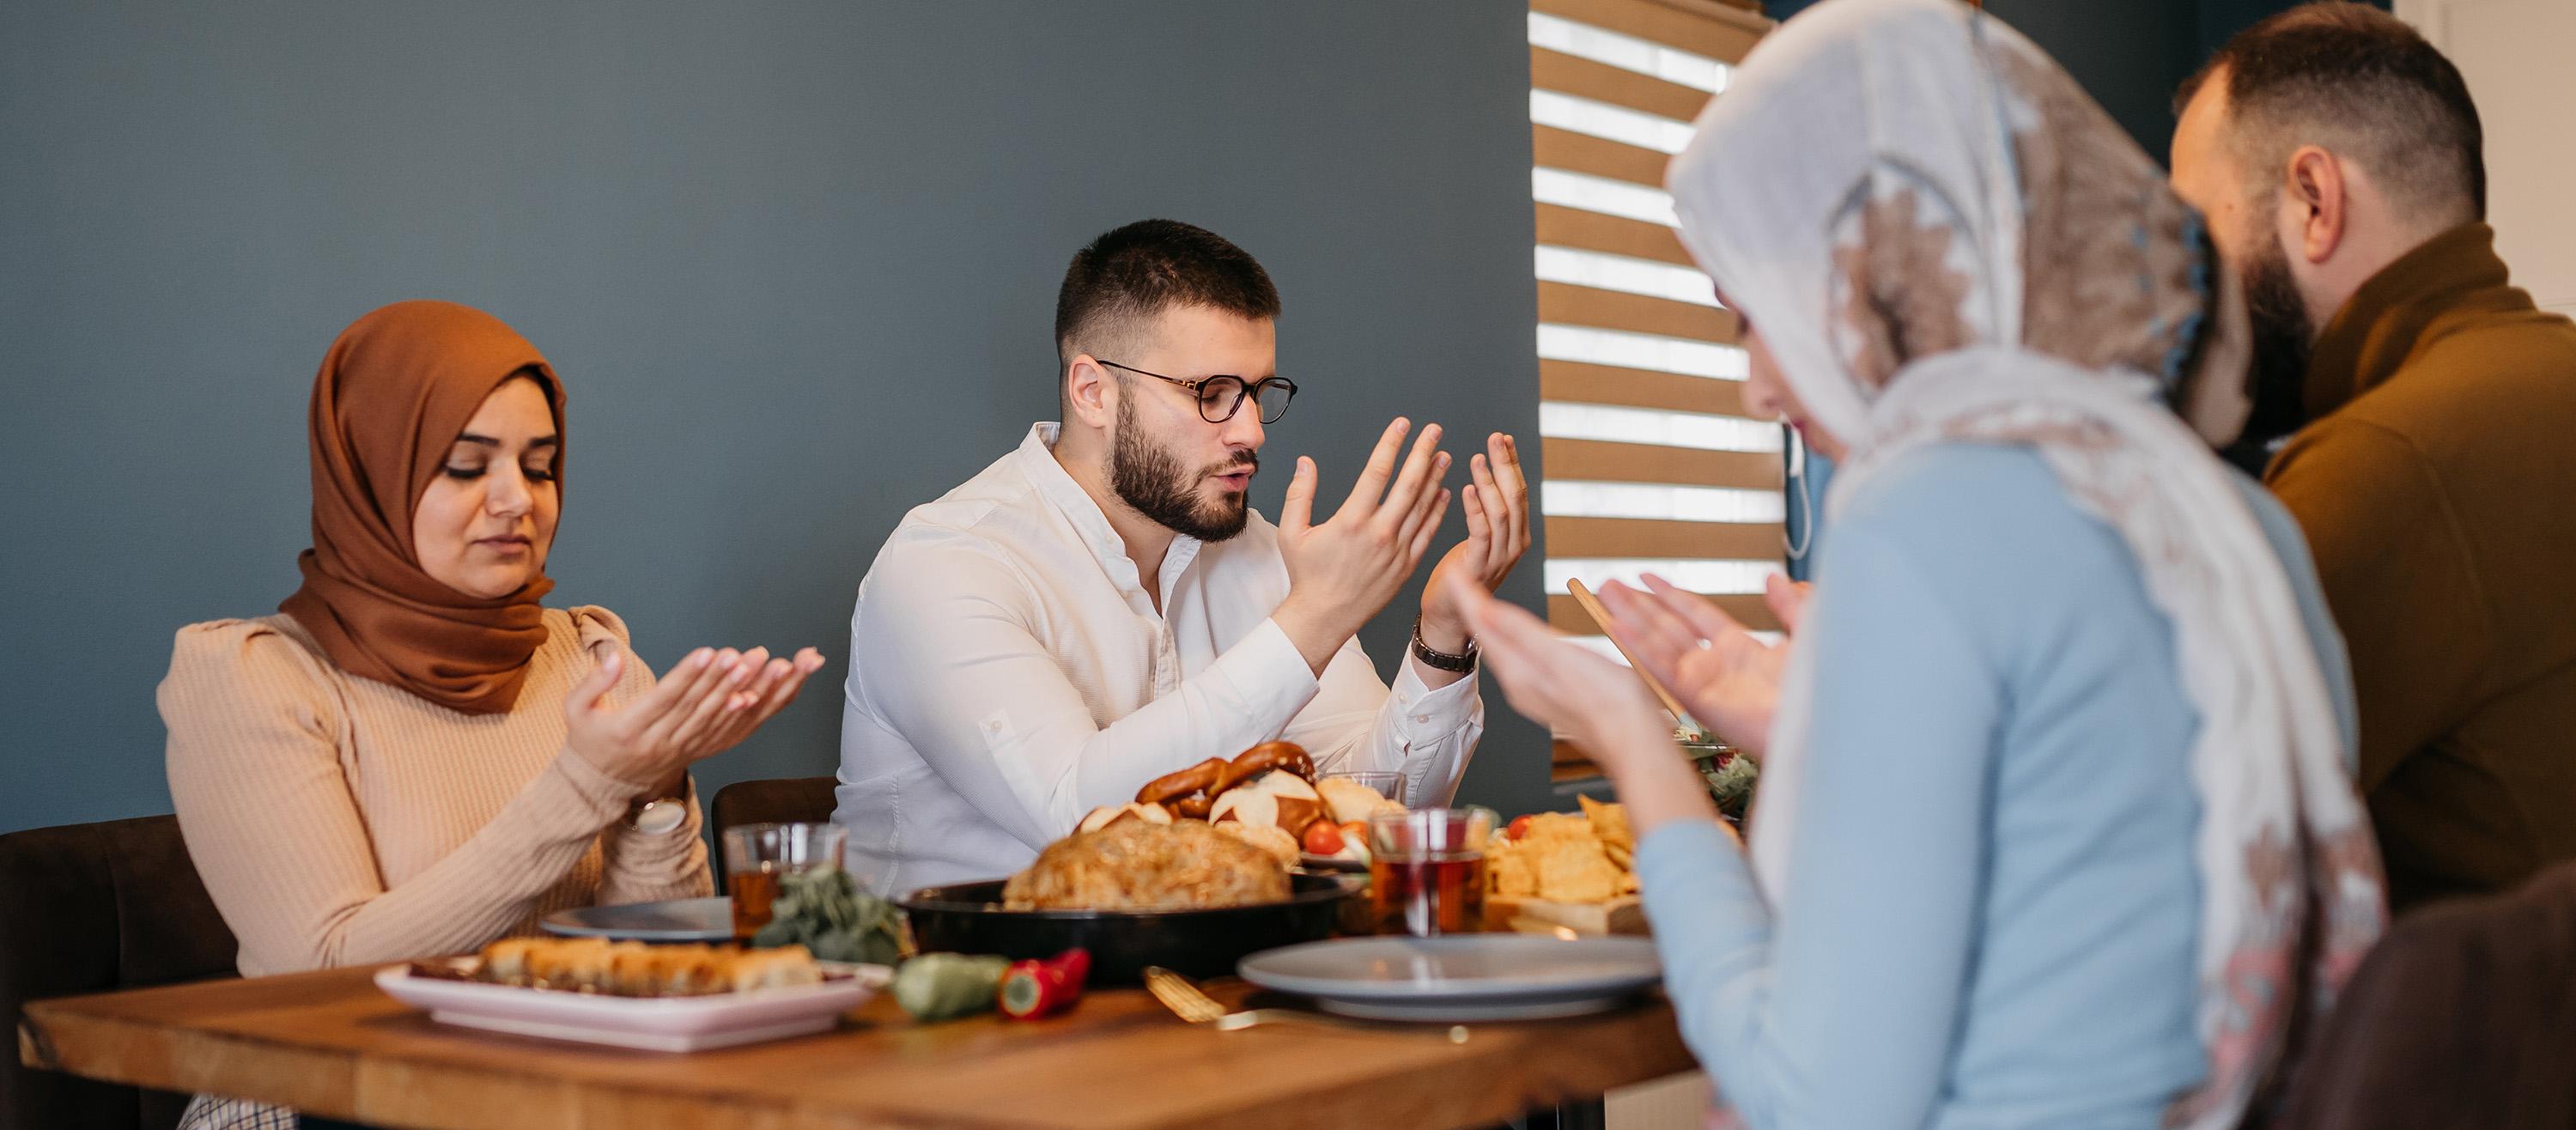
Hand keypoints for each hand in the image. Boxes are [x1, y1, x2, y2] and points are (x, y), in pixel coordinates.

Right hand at [563, 643, 827, 790]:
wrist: (602, 786)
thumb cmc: (590, 740)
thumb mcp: (576, 711)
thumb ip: (593, 683)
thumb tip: (614, 656)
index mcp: (629, 729)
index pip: (664, 699)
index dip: (688, 675)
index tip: (708, 652)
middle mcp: (659, 742)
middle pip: (697, 708)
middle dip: (723, 679)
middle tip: (744, 654)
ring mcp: (680, 750)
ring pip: (715, 720)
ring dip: (740, 692)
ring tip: (759, 667)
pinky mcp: (696, 753)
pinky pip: (723, 735)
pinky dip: (742, 717)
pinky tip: (757, 696)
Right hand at [1272, 419, 1452, 670]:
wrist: (1325, 617)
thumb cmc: (1307, 575)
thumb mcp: (1291, 533)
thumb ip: (1300, 494)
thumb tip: (1305, 462)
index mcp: (1351, 521)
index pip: (1377, 472)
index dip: (1391, 444)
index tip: (1402, 424)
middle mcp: (1379, 533)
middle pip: (1408, 484)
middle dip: (1423, 453)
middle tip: (1434, 431)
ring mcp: (1397, 551)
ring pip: (1422, 506)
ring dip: (1435, 478)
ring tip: (1444, 455)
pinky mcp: (1407, 566)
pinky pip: (1427, 533)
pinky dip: (1437, 511)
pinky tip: (1444, 493)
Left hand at [1417, 432, 1532, 651]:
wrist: (1448, 614)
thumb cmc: (1460, 572)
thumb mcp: (1480, 537)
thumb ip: (1488, 511)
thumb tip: (1488, 472)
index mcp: (1518, 535)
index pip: (1520, 491)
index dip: (1513, 463)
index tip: (1504, 438)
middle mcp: (1515, 545)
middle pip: (1516, 497)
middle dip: (1506, 465)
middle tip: (1494, 439)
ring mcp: (1500, 559)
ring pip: (1501, 513)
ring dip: (1489, 482)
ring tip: (1477, 459)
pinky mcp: (1479, 568)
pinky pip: (1481, 534)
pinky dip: (1475, 509)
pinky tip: (1465, 489)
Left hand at [1446, 574, 1715, 836]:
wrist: (1634, 742)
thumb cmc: (1606, 700)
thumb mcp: (1559, 657)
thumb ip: (1520, 632)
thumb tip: (1482, 608)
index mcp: (1518, 671)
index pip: (1482, 624)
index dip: (1466, 595)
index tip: (1452, 569)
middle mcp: (1521, 683)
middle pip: (1488, 636)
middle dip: (1474, 606)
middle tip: (1462, 578)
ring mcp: (1537, 691)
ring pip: (1503, 649)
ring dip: (1493, 622)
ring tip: (1484, 601)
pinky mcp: (1555, 695)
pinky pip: (1522, 659)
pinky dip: (1515, 638)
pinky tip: (1523, 637)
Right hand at [1593, 573, 1808, 757]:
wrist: (1824, 725)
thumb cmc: (1821, 692)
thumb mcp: (1809, 634)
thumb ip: (1790, 605)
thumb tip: (1775, 579)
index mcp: (1741, 651)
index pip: (1695, 615)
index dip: (1670, 595)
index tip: (1647, 579)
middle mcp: (1716, 667)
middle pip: (1667, 627)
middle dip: (1638, 605)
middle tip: (1610, 585)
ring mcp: (1704, 684)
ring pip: (1658, 644)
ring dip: (1630, 619)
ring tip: (1605, 596)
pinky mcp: (1698, 700)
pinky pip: (1662, 669)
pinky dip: (1638, 648)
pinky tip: (1617, 627)